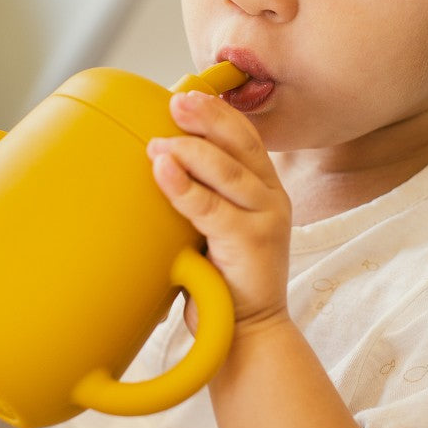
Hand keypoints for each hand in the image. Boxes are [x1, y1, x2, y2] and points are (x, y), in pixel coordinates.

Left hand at [146, 90, 291, 332]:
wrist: (247, 333)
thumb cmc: (222, 278)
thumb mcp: (216, 226)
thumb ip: (202, 194)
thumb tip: (155, 159)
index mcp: (266, 188)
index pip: (245, 136)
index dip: (218, 112)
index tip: (187, 94)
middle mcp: (272, 197)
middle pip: (241, 143)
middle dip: (206, 117)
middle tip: (174, 102)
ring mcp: (265, 218)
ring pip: (226, 170)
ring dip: (188, 150)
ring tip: (156, 142)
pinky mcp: (251, 242)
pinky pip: (211, 207)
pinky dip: (183, 186)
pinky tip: (162, 170)